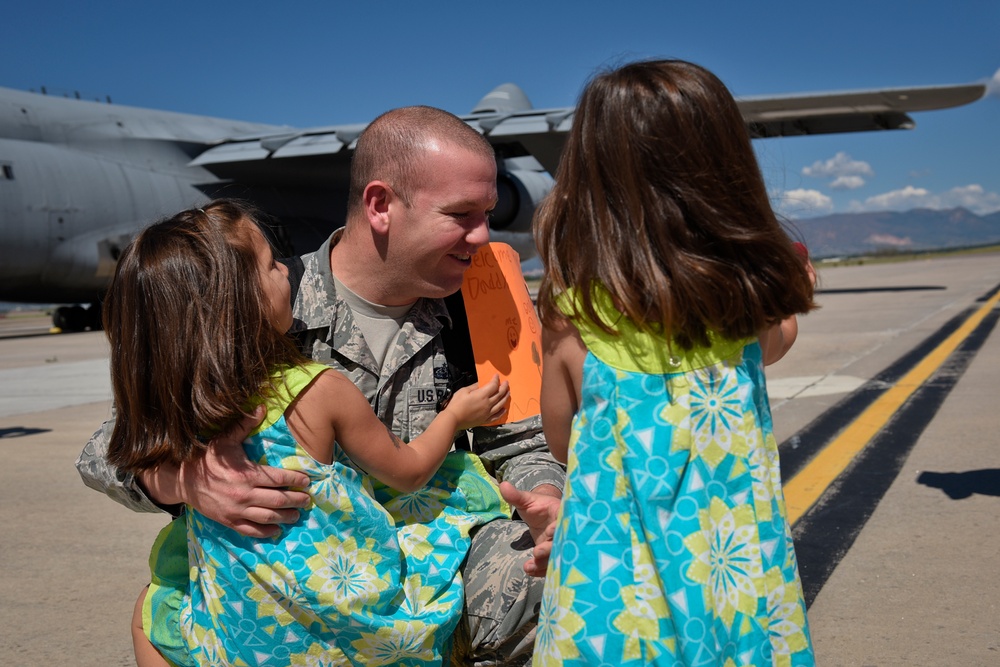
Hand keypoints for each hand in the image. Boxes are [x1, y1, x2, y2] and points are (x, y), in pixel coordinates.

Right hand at [142, 407, 310, 537]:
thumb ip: (244, 425)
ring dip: (285, 517)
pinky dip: (265, 532)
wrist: (184, 480)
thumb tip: (262, 406)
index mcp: (247, 474)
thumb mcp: (225, 439)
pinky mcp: (229, 521)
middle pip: (278, 500)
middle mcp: (244, 494)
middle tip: (307, 500)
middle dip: (296, 500)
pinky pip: (251, 530)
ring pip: (268, 517)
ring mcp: (237, 510)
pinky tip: (276, 530)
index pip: (278, 479)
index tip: (307, 481)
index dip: (295, 480)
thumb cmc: (208, 459)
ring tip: (297, 515)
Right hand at [447, 374, 509, 429]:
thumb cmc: (456, 404)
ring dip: (505, 397)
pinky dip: (502, 412)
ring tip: (508, 393)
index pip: (493, 385)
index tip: (497, 376)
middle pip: (499, 394)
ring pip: (500, 404)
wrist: (453, 419)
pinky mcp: (485, 420)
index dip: (496, 379)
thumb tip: (481, 384)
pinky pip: (497, 416)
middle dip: (504, 387)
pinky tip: (504, 409)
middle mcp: (487, 404)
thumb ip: (474, 387)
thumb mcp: (464, 391)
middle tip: (506, 383)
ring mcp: (487, 413)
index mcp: (482, 395)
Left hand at [499, 481, 560, 576]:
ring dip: (544, 563)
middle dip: (550, 548)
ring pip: (556, 556)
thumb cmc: (537, 505)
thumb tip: (503, 485)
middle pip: (562, 542)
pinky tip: (529, 570)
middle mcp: (564, 531)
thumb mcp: (527, 500)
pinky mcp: (553, 555)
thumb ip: (516, 495)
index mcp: (561, 513)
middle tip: (537, 552)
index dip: (559, 527)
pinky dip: (540, 570)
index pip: (564, 520)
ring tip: (528, 566)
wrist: (543, 514)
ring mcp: (559, 544)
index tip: (549, 531)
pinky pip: (549, 564)